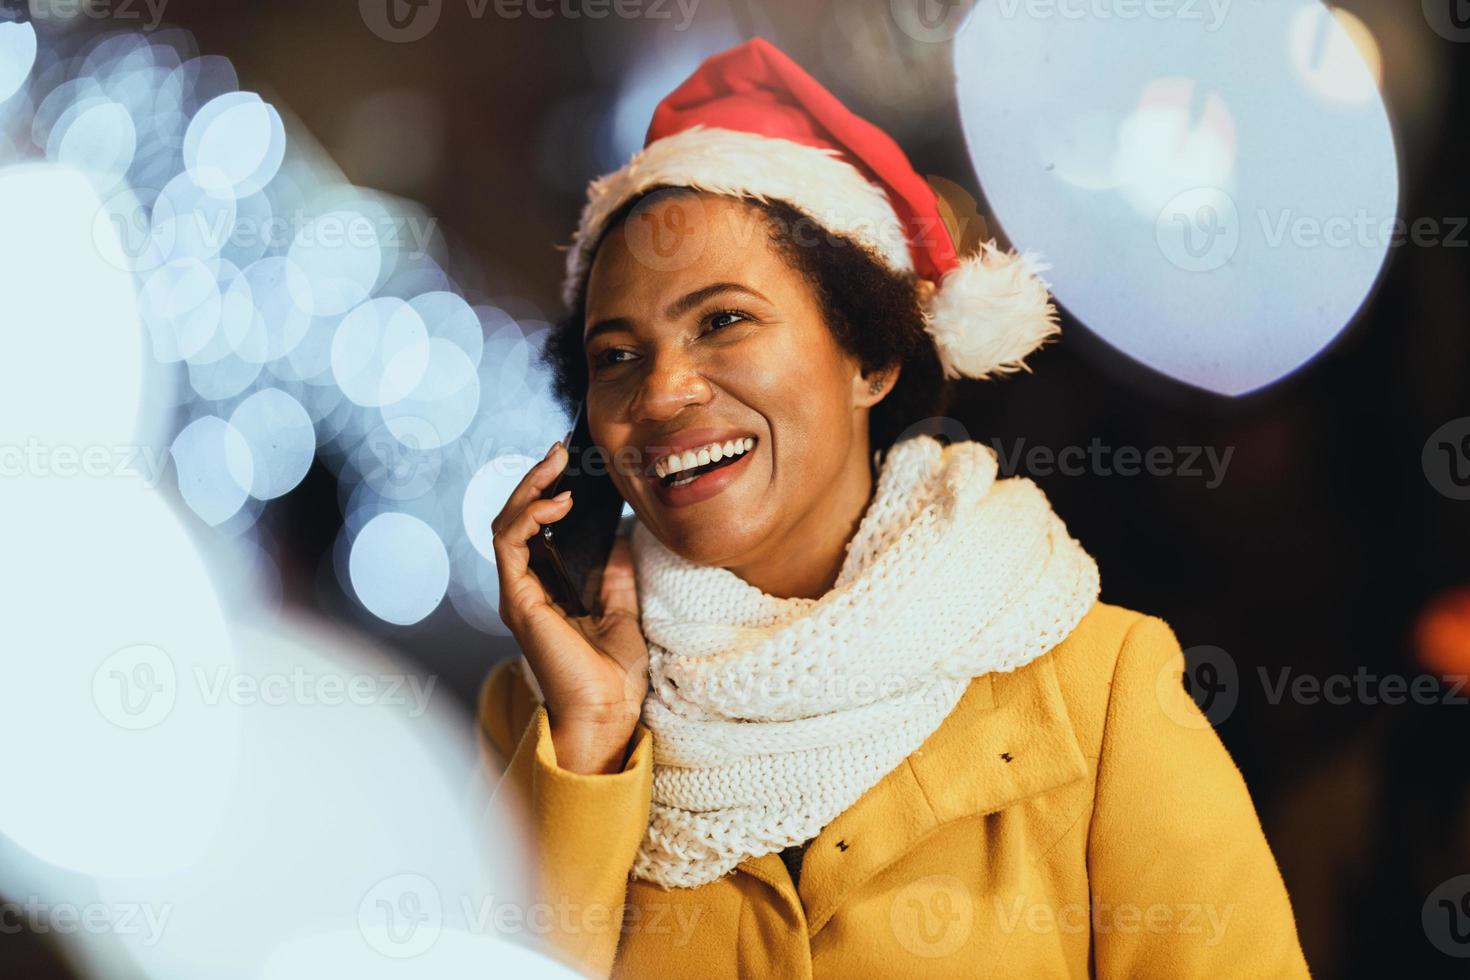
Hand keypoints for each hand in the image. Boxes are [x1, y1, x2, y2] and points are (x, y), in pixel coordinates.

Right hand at [490, 441, 648, 773]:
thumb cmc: (611, 673)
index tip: (571, 467)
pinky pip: (509, 544)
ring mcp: (518, 594)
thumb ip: (614, 570)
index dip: (548, 494)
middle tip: (559, 452)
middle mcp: (526, 590)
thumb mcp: (622, 607)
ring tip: (556, 466)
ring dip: (529, 489)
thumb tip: (619, 533)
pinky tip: (557, 502)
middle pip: (516, 521)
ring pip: (506, 525)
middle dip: (535, 481)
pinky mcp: (519, 599)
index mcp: (547, 591)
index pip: (535, 530)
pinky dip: (529, 515)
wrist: (607, 711)